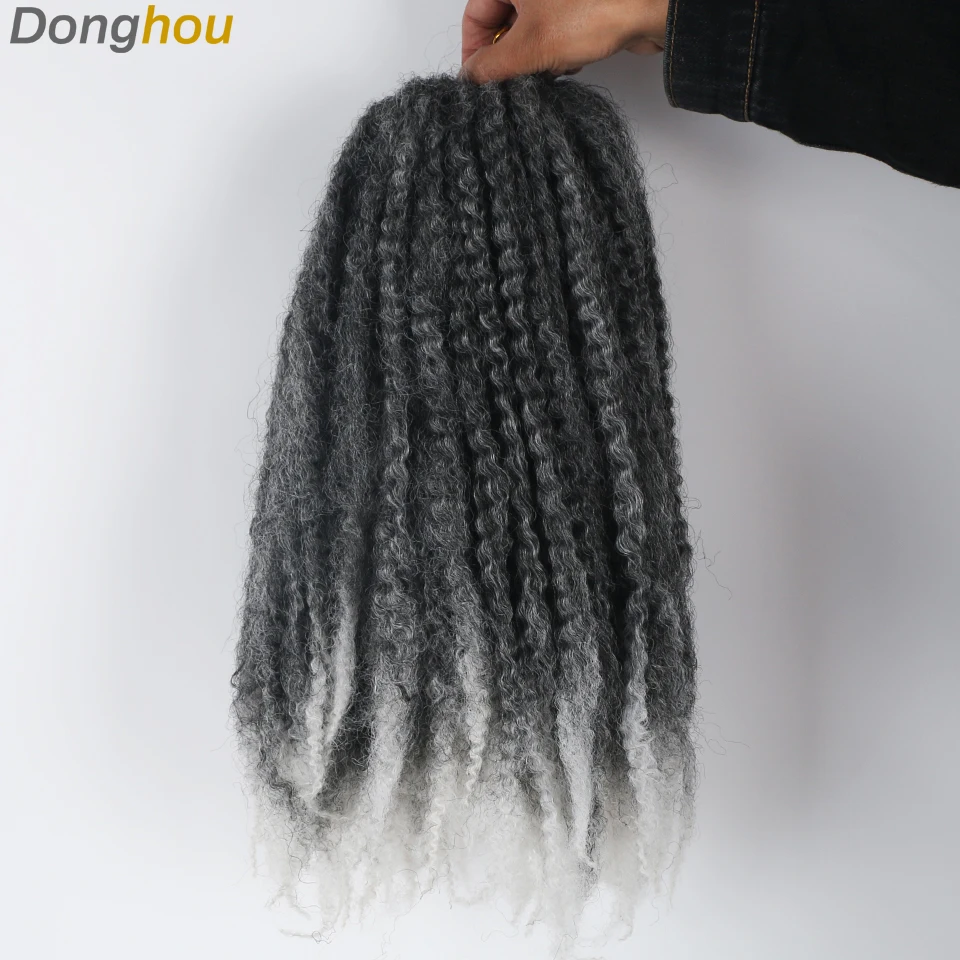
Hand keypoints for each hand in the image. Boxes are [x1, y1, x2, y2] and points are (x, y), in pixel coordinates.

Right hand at [461, 0, 668, 83]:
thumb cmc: (595, 8)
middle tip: (516, 81)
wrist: (650, 6)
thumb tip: (470, 79)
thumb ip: (491, 67)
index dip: (474, 51)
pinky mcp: (580, 6)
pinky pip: (555, 31)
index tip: (480, 82)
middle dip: (509, 57)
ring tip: (548, 70)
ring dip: (534, 57)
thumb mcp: (530, 47)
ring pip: (529, 30)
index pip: (475, 14)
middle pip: (502, 22)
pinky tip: (568, 63)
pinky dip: (556, 51)